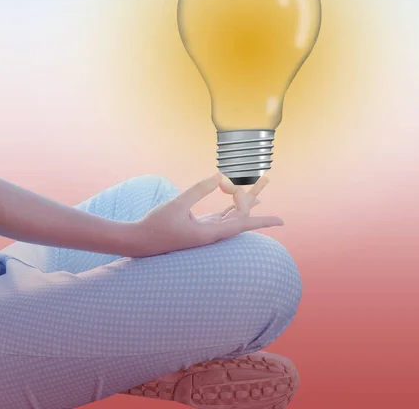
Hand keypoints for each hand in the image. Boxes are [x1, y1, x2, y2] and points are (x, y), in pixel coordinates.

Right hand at [121, 173, 281, 257]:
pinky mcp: (201, 225)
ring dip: (246, 199)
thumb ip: (198, 190)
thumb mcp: (177, 205)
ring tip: (261, 184)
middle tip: (266, 178)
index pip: (242, 225)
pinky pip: (223, 214)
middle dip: (254, 196)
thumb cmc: (156, 225)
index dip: (262, 221)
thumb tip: (220, 176)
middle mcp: (212, 233)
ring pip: (233, 213)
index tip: (278, 218)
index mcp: (209, 233)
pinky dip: (232, 204)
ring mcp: (207, 229)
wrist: (140, 241)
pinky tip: (239, 197)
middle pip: (241, 215)